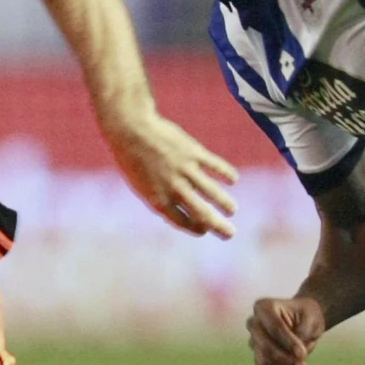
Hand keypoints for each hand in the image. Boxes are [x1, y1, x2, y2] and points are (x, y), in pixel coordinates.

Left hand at [104, 111, 239, 238]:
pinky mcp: (194, 152)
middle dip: (218, 226)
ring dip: (225, 204)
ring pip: (213, 192)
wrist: (131, 129)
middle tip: (230, 234)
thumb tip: (181, 208)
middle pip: (202, 213)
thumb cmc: (132, 159)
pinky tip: (233, 179)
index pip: (183, 222)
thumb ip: (161, 197)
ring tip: (232, 210)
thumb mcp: (141, 185)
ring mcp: (185, 170)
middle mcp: (174, 188)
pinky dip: (227, 173)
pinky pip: (216, 166)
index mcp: (159, 200)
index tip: (204, 229)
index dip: (196, 228)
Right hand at [247, 296, 325, 364]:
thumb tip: (295, 356)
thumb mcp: (311, 317)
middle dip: (287, 361)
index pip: (273, 327)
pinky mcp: (259, 360)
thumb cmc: (308, 315)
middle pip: (265, 347)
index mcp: (263, 307)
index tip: (302, 354)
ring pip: (265, 363)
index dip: (287, 341)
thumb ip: (302, 333)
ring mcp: (254, 343)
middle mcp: (254, 324)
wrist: (305, 319)